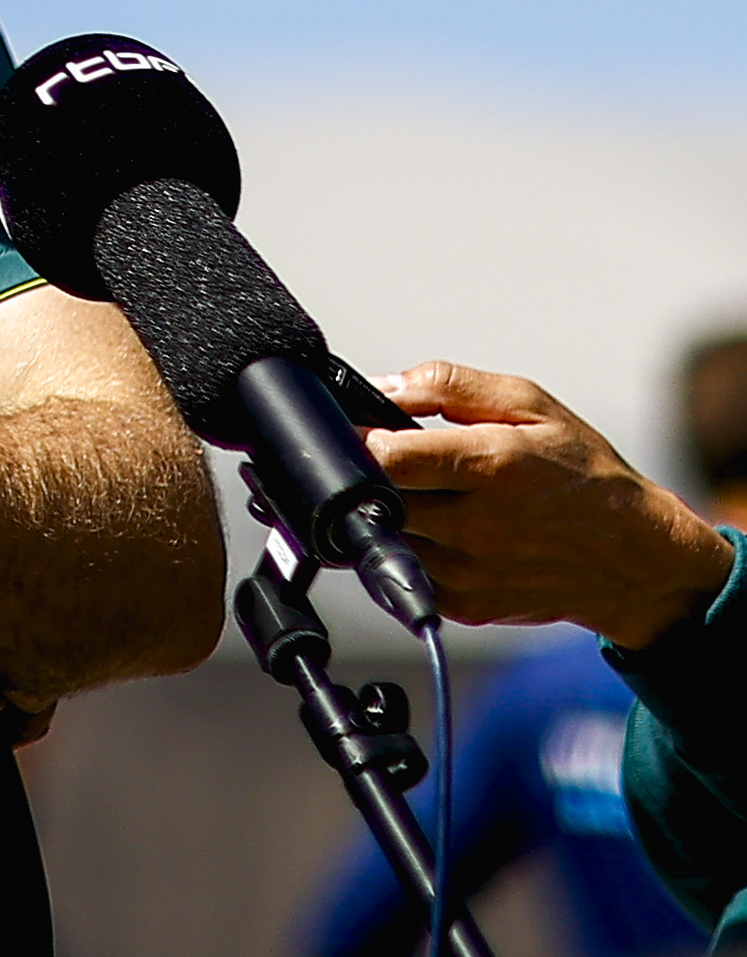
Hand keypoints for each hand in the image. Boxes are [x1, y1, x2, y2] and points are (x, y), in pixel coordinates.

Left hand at [369, 361, 736, 647]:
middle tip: (374, 463)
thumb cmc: (584, 474)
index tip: (353, 430)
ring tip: (406, 495)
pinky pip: (401, 576)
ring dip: (377, 517)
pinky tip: (423, 530)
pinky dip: (398, 552)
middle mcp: (475, 525)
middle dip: (361, 478)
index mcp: (490, 466)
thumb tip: (380, 385)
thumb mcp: (530, 405)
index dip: (356, 440)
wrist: (637, 558)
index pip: (384, 456)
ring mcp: (469, 573)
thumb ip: (448, 386)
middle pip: (373, 501)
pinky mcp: (466, 606)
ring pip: (380, 540)